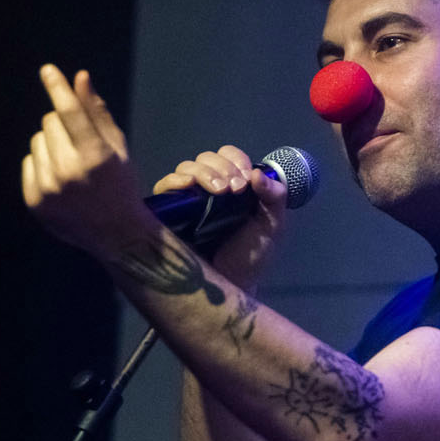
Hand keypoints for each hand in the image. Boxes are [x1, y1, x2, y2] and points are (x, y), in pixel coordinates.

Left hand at [22, 64, 154, 258]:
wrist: (118, 235)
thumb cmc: (122, 185)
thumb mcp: (118, 148)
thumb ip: (96, 112)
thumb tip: (79, 77)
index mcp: (95, 156)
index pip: (69, 112)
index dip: (58, 87)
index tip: (47, 70)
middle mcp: (68, 171)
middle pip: (50, 122)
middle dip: (64, 126)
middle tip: (81, 145)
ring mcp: (48, 188)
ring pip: (37, 141)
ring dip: (51, 145)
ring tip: (71, 165)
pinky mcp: (34, 200)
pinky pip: (29, 162)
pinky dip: (42, 165)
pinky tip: (60, 180)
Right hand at [152, 145, 289, 289]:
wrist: (230, 284)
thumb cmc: (250, 256)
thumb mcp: (271, 226)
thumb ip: (275, 198)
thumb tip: (258, 173)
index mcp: (233, 186)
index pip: (229, 156)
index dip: (236, 161)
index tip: (246, 180)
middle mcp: (208, 188)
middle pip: (207, 158)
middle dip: (223, 168)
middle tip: (235, 188)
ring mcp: (188, 199)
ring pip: (186, 168)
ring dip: (204, 172)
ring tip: (219, 191)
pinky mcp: (169, 212)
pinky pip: (164, 186)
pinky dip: (175, 180)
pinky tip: (188, 186)